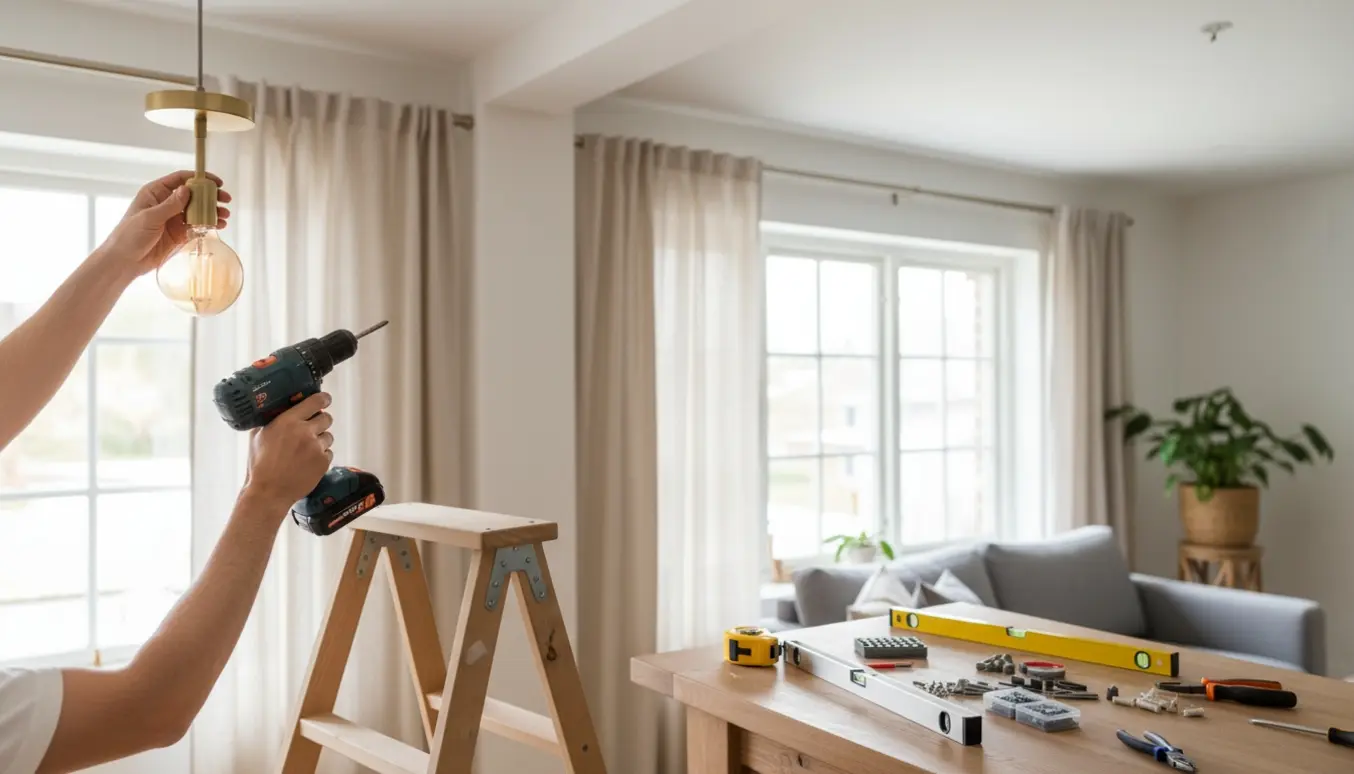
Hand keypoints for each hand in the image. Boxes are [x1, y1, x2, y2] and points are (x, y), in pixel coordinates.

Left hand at [98, 170, 232, 275]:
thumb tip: (187, 189)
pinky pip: (196, 225)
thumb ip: (170, 205)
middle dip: (210, 196)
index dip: (199, 178)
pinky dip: (208, 225)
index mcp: (155, 193)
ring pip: (197, 210)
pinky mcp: (178, 233)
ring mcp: (172, 218)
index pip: (180, 179)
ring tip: (225, 216)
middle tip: (225, 200)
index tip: (216, 183)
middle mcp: (166, 203)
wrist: (124, 261)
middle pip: (193, 194)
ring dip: (212, 212)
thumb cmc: (129, 236)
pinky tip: (218, 226)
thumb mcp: (150, 218)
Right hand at [242, 393, 333, 511]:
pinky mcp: (323, 462)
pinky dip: (321, 456)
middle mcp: (305, 432)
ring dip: (320, 440)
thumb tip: (277, 412)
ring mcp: (316, 448)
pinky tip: (307, 462)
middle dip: (320, 421)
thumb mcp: (257, 437)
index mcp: (288, 421)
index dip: (323, 399)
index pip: (315, 401)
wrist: (268, 492)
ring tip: (305, 450)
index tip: (325, 399)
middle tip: (312, 428)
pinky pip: (328, 452)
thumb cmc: (260, 466)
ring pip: (328, 436)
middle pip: (326, 418)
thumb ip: (271, 421)